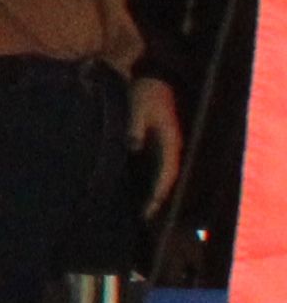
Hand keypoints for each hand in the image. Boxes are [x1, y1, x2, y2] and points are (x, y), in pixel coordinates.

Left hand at [136, 75, 188, 212]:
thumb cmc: (145, 94)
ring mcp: (165, 149)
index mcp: (170, 142)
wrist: (155, 81)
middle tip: (143, 221)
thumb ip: (134, 126)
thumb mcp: (136, 106)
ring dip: (151, 195)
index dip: (158, 193)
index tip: (150, 208)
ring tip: (138, 217)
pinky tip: (132, 195)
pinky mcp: (156, 146)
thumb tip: (132, 145)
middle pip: (165, 181)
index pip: (167, 174)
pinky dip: (146, 183)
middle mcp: (171, 150)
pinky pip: (153, 169)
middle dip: (156, 201)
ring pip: (160, 178)